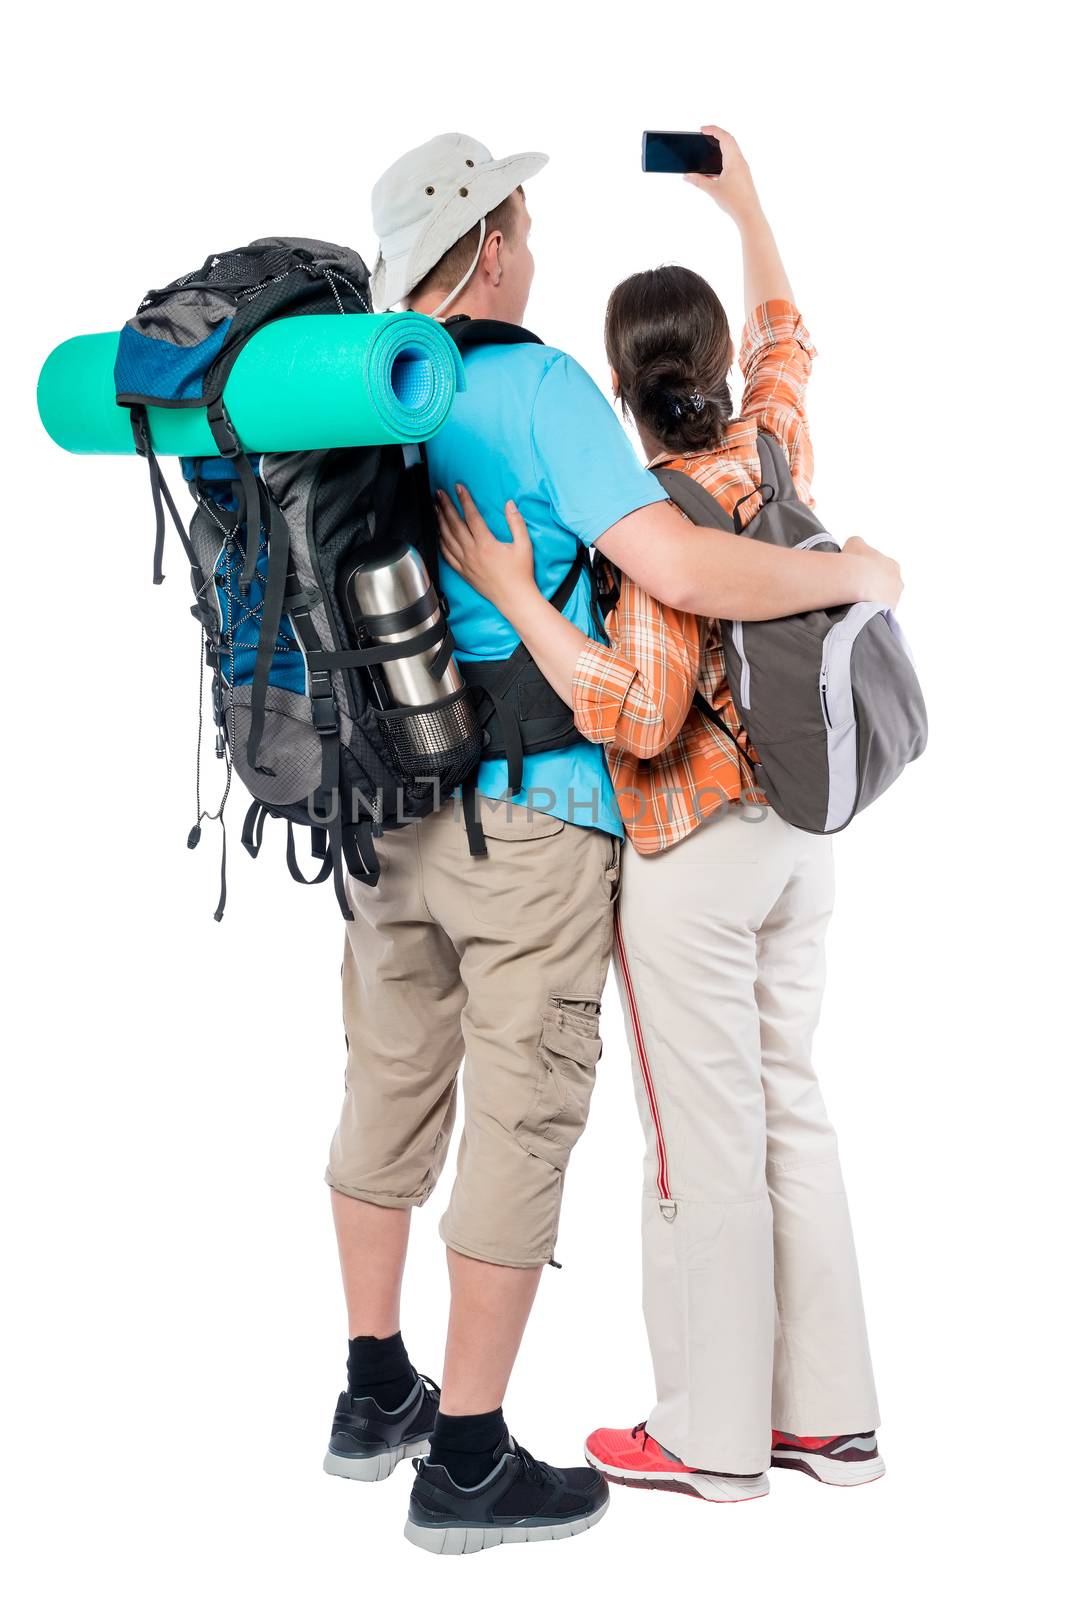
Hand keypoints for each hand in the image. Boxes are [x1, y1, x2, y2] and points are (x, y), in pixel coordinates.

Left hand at [435, 484, 536, 615]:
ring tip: (435, 508)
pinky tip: (437, 533)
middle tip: (439, 493)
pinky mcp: (463, 572)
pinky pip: (446, 555)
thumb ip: (516, 522)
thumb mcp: (524, 545)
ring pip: (447, 538)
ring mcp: (465, 563)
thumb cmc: (521, 573)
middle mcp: (472, 553)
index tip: (458, 488)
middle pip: (454, 525)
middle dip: (445, 506)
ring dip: (439, 521)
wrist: (514, 598)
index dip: (464, 500)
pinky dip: (440, 542)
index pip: (471, 516)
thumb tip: (510, 504)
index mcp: (486, 544)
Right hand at [685, 125, 760, 221]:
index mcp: (734, 160)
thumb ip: (698, 181)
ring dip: (721, 145)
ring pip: (732, 150)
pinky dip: (724, 156)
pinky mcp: (743, 175)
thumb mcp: (713, 190)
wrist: (749, 214)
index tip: (702, 129)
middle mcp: (740, 161)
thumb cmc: (735, 202)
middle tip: (705, 134)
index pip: (724, 137)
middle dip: (717, 135)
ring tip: (710, 147)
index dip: (713, 130)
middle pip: (729, 140)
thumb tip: (687, 176)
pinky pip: (733, 160)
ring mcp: (743, 168)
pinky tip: (716, 166)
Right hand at [842, 536, 903, 609]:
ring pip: (882, 601)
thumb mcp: (854, 542)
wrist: (854, 582)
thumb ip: (858, 543)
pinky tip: (857, 608)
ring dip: (871, 600)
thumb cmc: (856, 562)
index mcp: (893, 565)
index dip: (869, 572)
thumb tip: (856, 547)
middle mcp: (898, 582)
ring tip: (856, 600)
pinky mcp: (885, 614)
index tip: (858, 574)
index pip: (882, 569)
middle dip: (873, 587)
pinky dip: (869, 612)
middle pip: (885, 586)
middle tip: (857, 587)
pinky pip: (877, 614)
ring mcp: (893, 599)